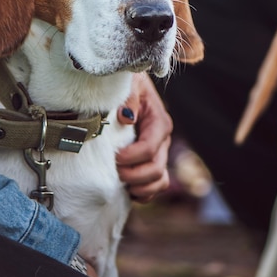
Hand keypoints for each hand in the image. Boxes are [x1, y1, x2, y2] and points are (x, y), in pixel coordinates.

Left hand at [116, 72, 172, 201]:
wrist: (129, 84)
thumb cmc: (127, 83)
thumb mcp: (130, 83)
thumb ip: (130, 98)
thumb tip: (127, 118)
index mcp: (158, 121)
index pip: (150, 149)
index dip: (131, 158)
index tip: (114, 156)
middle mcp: (162, 139)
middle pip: (156, 169)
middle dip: (133, 175)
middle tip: (114, 171)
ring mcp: (159, 152)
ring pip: (160, 181)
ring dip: (141, 188)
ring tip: (122, 184)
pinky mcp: (151, 161)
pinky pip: (155, 185)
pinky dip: (144, 193)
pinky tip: (127, 191)